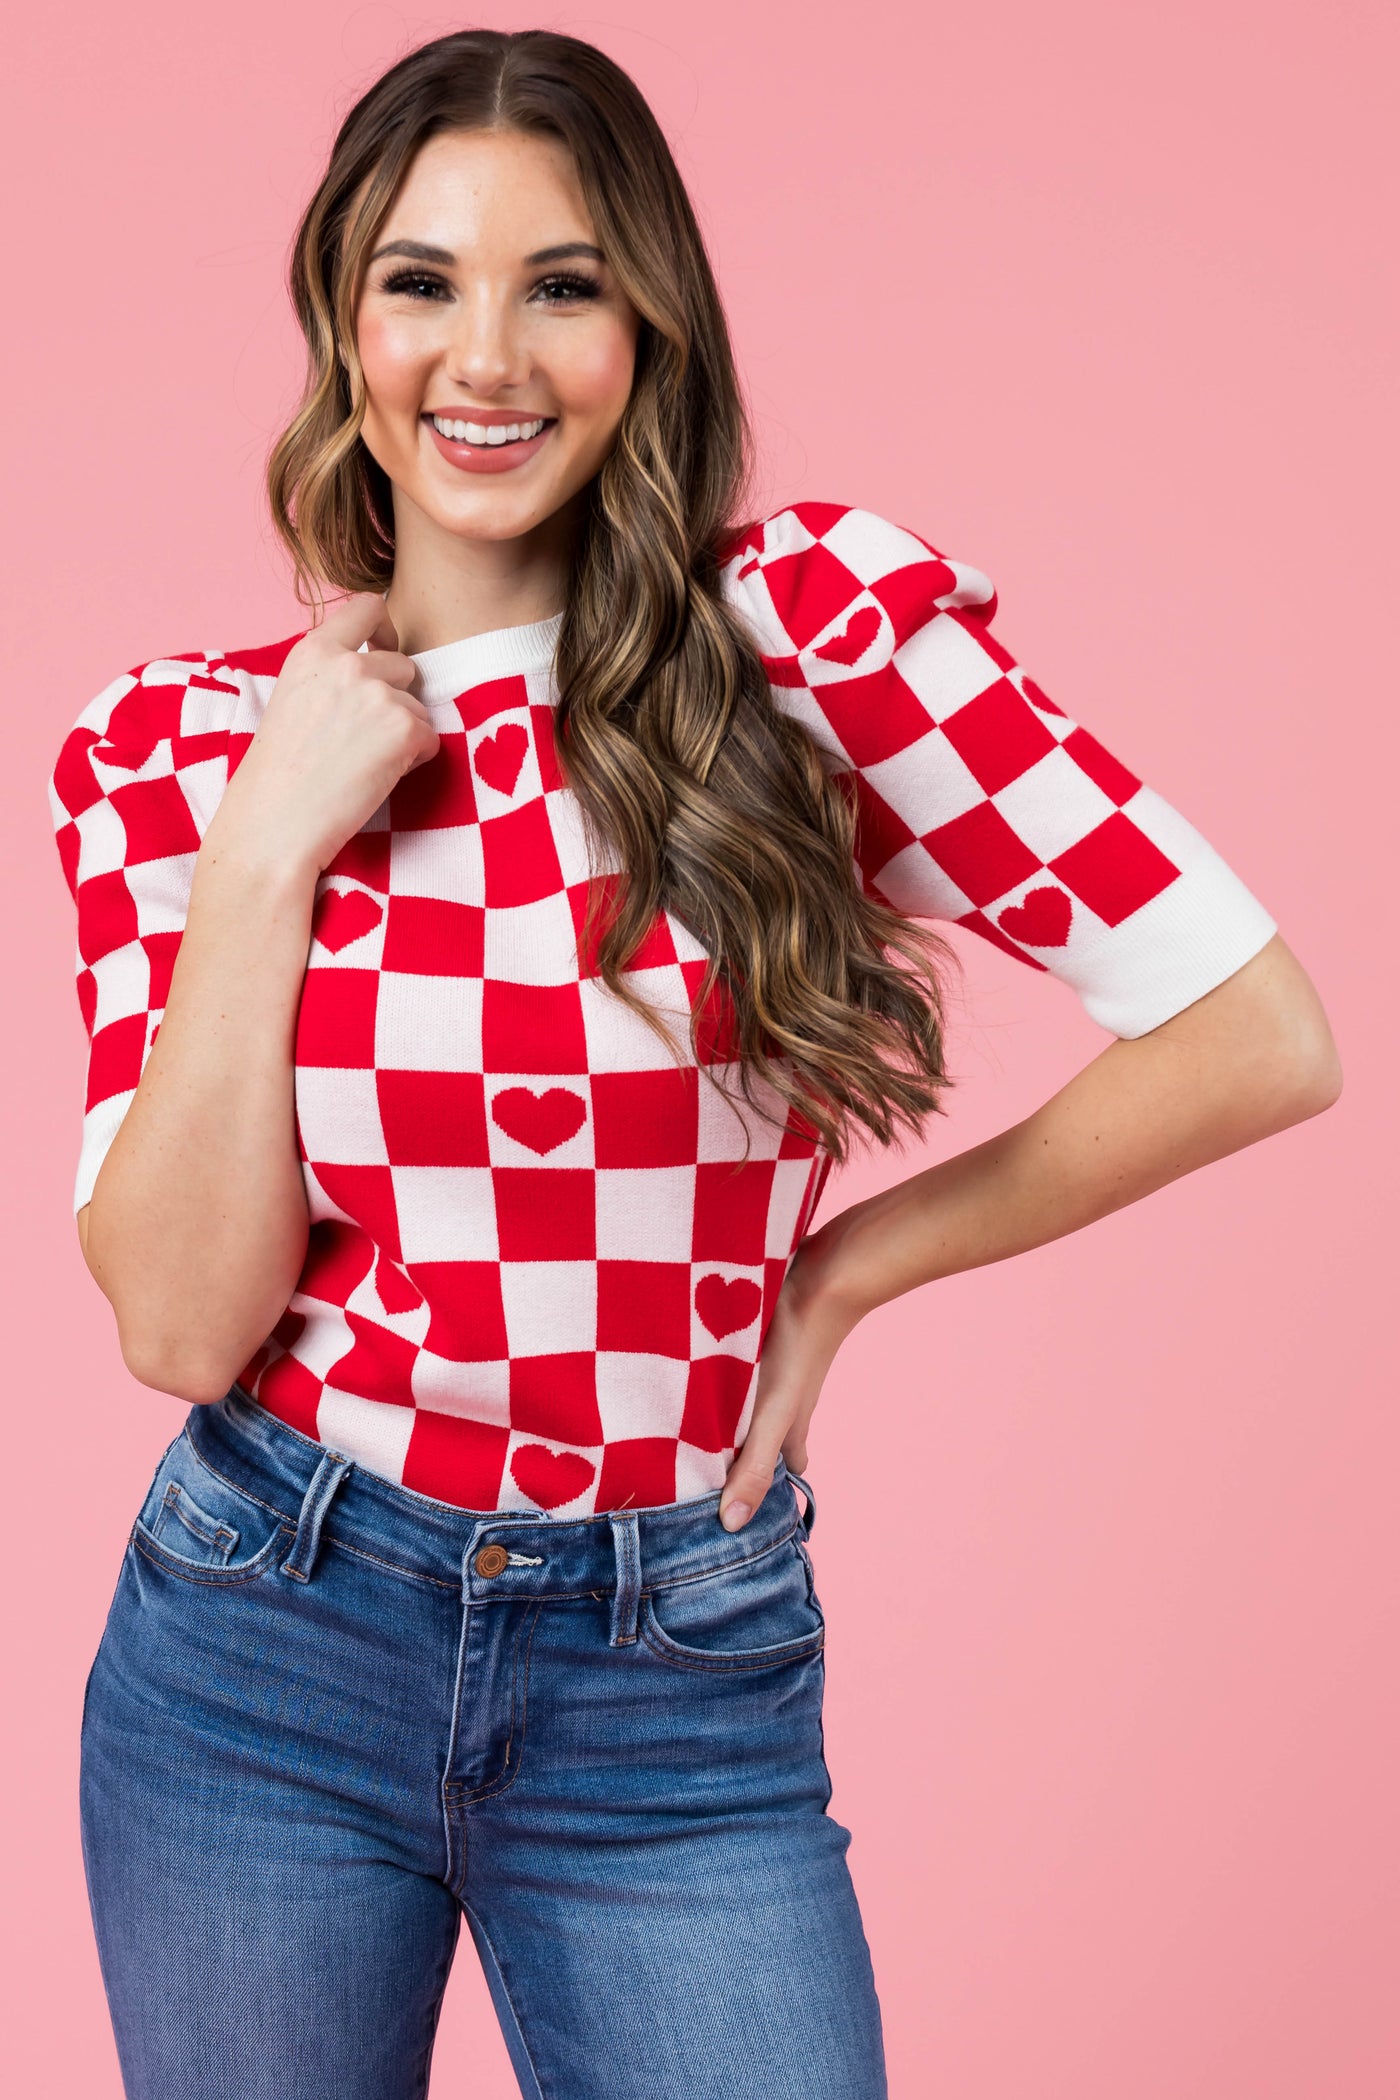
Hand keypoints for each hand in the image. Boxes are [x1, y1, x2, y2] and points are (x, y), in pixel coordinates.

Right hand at [209, 592, 439, 877]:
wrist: (274, 823)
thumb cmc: (279, 773)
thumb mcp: (293, 698)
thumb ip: (332, 673)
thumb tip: (380, 666)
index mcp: (314, 649)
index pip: (369, 606)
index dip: (384, 629)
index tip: (383, 648)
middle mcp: (348, 663)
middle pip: (404, 665)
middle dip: (395, 699)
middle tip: (361, 739)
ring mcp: (379, 695)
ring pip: (419, 707)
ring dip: (404, 733)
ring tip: (363, 763)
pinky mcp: (404, 730)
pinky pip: (430, 740)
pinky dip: (414, 760)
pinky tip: (377, 778)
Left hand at [718, 1213, 865, 1531]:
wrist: (829, 1272)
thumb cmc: (799, 1346)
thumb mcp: (770, 1414)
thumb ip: (751, 1465)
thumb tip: (732, 1526)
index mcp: (790, 1423)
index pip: (784, 1466)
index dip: (765, 1487)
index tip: (739, 1503)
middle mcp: (787, 1397)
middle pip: (768, 1431)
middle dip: (744, 1448)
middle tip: (706, 1463)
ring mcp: (779, 1363)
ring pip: (756, 1396)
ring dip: (730, 1408)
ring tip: (693, 1415)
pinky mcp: (768, 1331)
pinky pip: (746, 1362)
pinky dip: (727, 1371)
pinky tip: (704, 1359)